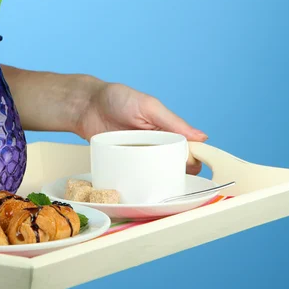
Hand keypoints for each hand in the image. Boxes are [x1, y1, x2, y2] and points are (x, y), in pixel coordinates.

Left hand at [75, 82, 207, 174]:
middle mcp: (155, 145)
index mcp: (167, 131)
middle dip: (177, 175)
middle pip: (174, 166)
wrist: (86, 106)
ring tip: (159, 187)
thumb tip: (202, 137)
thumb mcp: (149, 107)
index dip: (194, 161)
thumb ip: (173, 122)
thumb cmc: (118, 99)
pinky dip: (138, 183)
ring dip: (158, 181)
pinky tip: (140, 189)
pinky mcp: (122, 163)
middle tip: (173, 179)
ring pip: (155, 175)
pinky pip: (133, 176)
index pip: (189, 150)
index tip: (193, 169)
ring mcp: (138, 156)